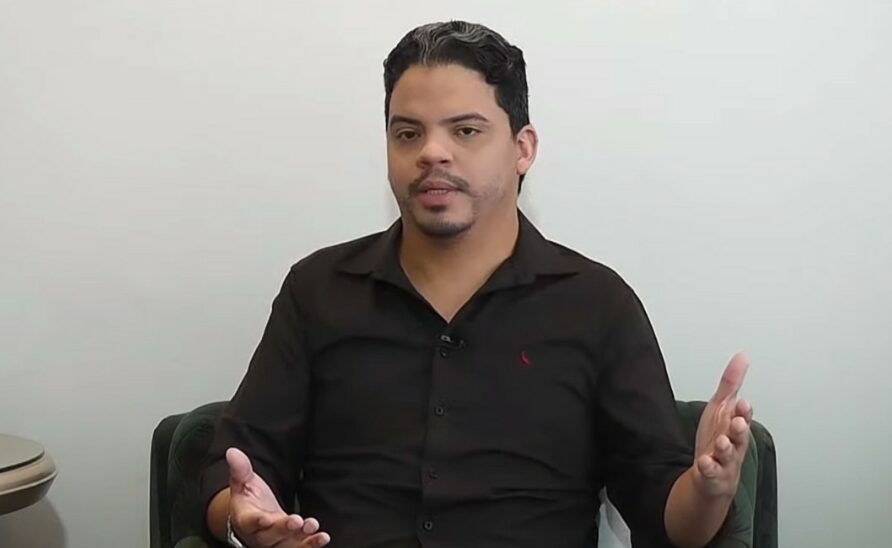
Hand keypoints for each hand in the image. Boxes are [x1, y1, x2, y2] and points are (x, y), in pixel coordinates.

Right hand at [227, 447, 330, 547]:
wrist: (255, 518)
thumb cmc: (249, 500)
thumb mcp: (242, 483)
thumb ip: (240, 469)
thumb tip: (232, 452)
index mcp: (246, 519)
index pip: (250, 521)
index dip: (257, 521)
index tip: (266, 518)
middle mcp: (260, 535)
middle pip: (270, 535)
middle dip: (284, 529)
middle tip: (297, 521)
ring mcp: (275, 542)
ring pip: (287, 544)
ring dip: (301, 538)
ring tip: (312, 527)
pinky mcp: (289, 544)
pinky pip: (300, 546)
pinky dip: (311, 544)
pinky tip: (322, 537)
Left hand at [692, 352, 752, 498]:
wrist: (712, 476)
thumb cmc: (719, 438)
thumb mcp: (722, 407)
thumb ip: (731, 383)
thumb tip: (742, 357)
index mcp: (734, 426)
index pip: (743, 417)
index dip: (744, 411)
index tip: (743, 403)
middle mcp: (733, 443)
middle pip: (739, 436)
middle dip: (740, 429)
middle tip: (738, 421)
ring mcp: (724, 460)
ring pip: (728, 454)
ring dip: (726, 448)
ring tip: (722, 441)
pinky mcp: (712, 475)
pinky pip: (710, 472)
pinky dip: (708, 467)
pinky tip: (704, 462)